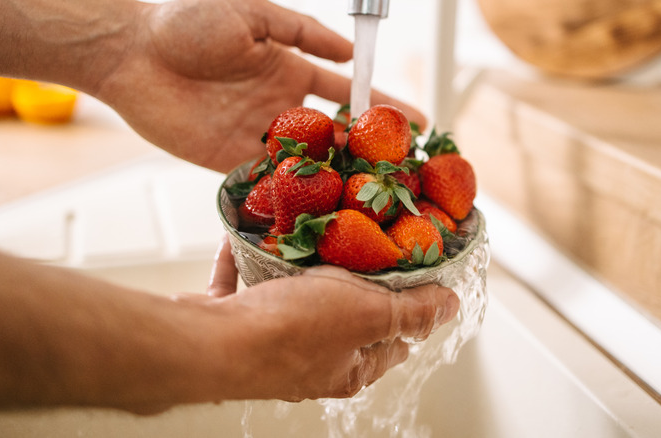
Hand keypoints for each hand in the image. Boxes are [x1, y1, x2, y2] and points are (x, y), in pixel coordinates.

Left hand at [96, 0, 426, 173]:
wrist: (130, 51)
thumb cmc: (185, 21)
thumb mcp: (253, 14)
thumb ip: (302, 32)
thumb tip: (347, 53)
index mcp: (288, 71)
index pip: (347, 95)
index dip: (384, 108)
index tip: (419, 124)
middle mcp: (278, 107)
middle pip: (333, 136)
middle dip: (368, 152)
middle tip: (405, 172)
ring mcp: (255, 137)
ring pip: (307, 163)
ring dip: (337, 178)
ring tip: (374, 197)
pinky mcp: (227, 160)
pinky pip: (268, 179)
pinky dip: (294, 193)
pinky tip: (322, 209)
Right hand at [175, 235, 459, 400]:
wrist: (210, 342)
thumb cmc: (290, 331)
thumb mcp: (368, 314)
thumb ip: (411, 311)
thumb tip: (450, 307)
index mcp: (348, 367)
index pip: (395, 342)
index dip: (410, 311)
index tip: (415, 278)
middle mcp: (310, 363)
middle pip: (343, 321)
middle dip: (352, 285)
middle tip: (361, 245)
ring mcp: (269, 345)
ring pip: (291, 303)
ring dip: (300, 272)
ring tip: (310, 238)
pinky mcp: (234, 324)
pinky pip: (245, 288)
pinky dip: (249, 264)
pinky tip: (252, 238)